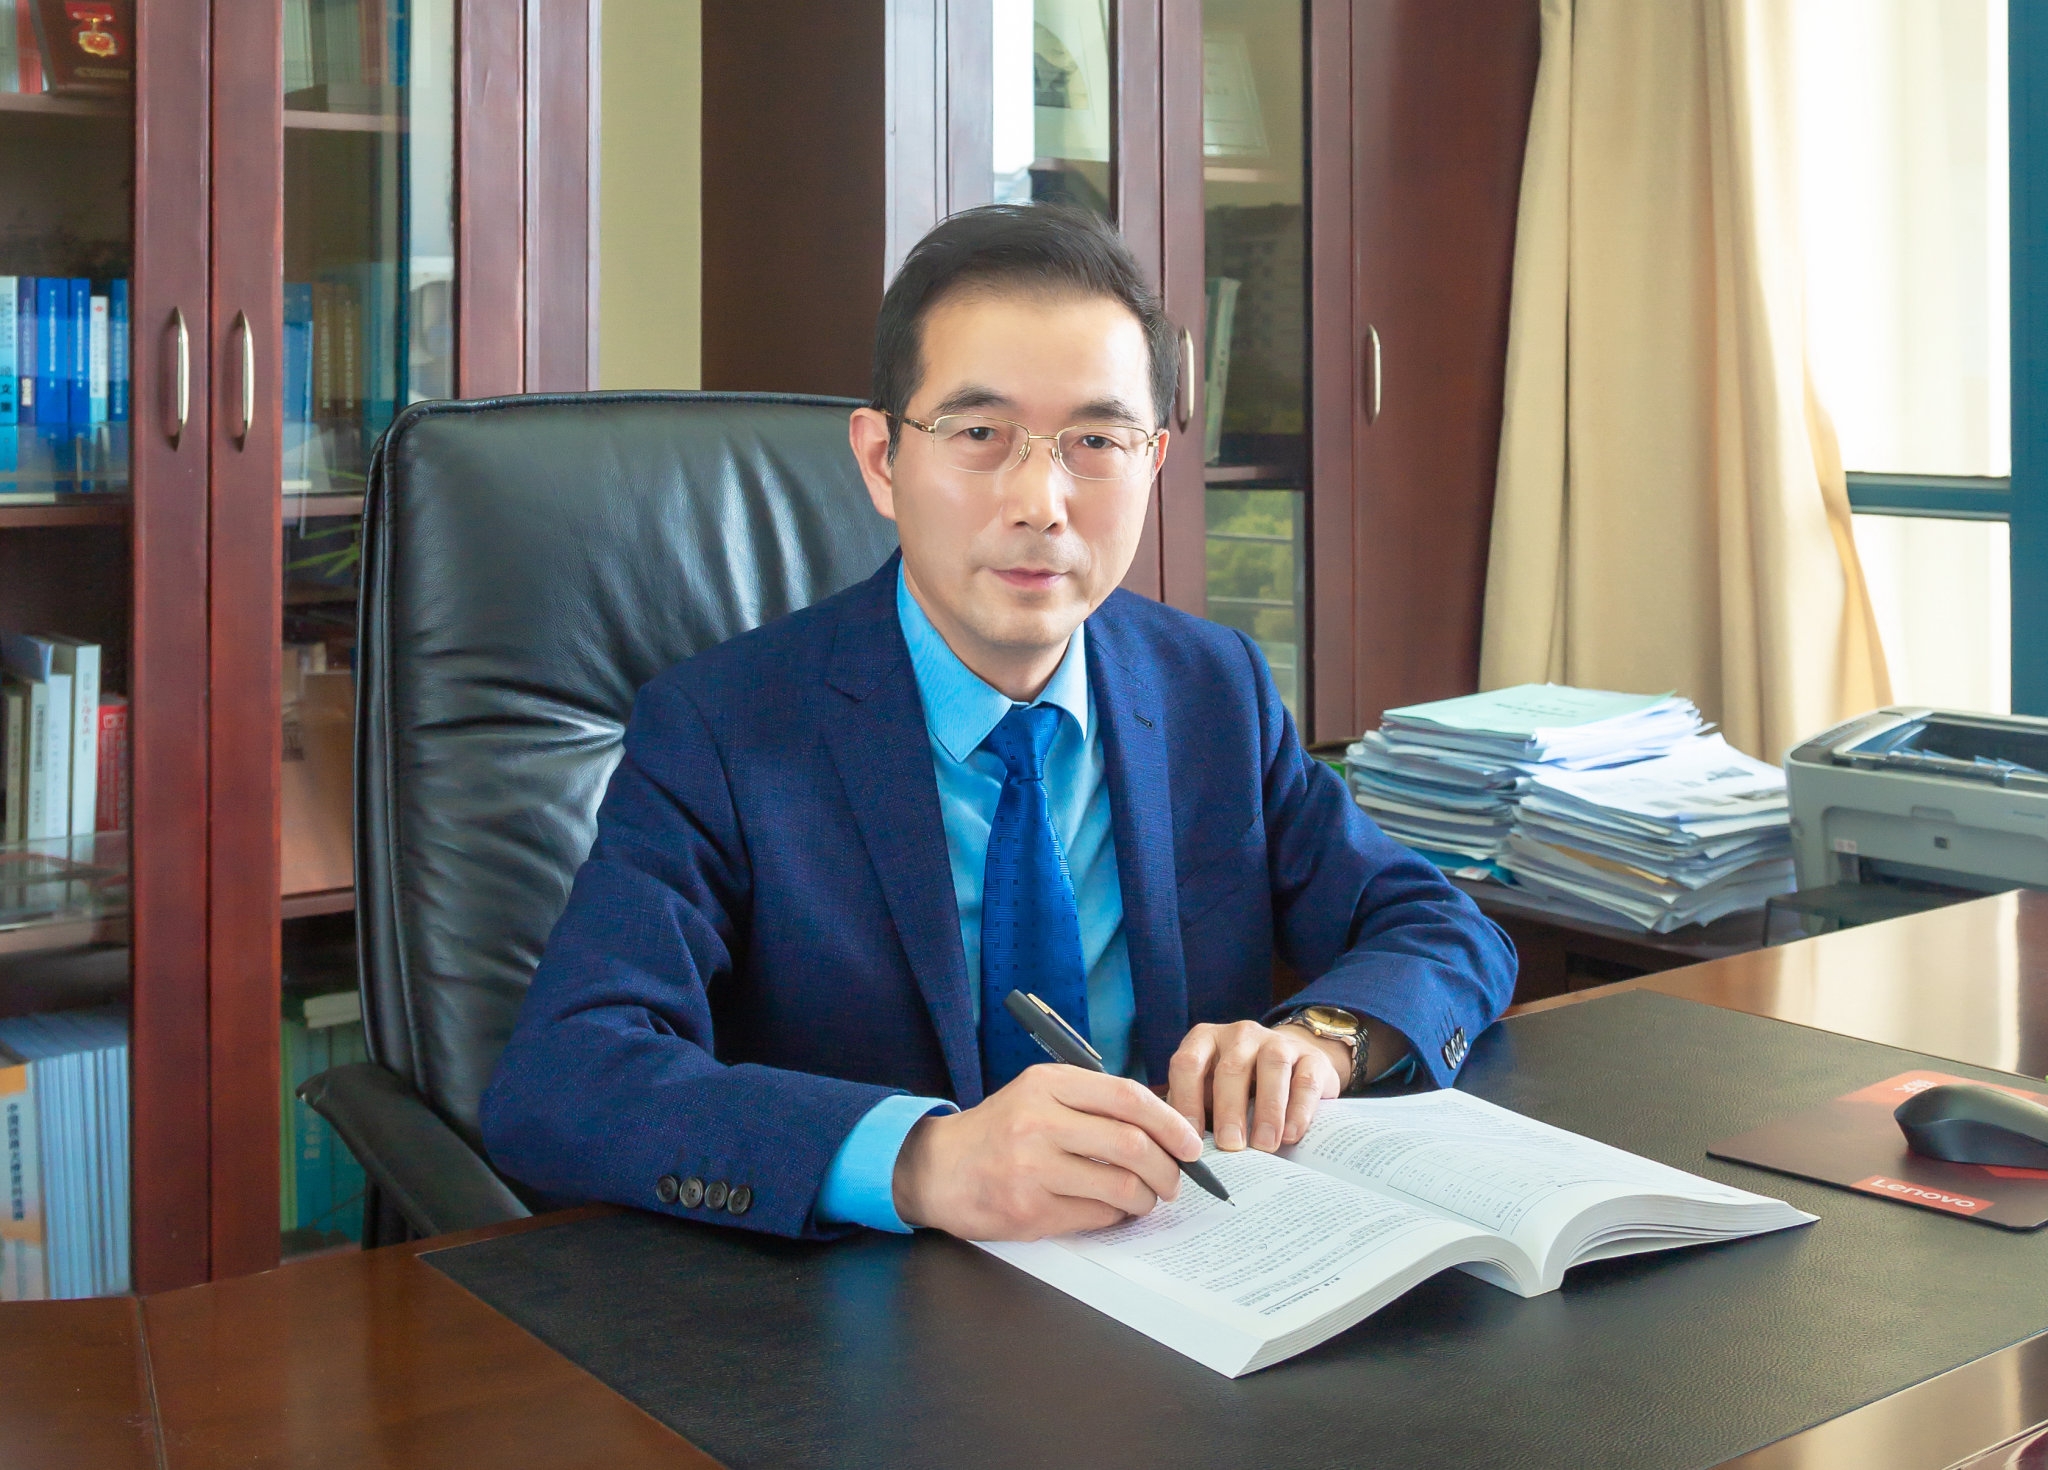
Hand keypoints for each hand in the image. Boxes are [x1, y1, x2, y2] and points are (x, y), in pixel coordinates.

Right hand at [891, 1065, 1203, 1240]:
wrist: (938, 1168)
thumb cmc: (1000, 1131)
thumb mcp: (1039, 1095)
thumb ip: (1093, 1102)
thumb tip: (1164, 1126)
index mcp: (1048, 1083)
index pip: (1128, 1097)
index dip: (1170, 1122)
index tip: (1191, 1143)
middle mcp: (1040, 1120)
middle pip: (1132, 1144)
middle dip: (1168, 1168)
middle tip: (1175, 1180)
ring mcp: (1032, 1167)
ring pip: (1121, 1186)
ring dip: (1146, 1197)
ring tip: (1146, 1198)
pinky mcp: (1029, 1209)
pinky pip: (1097, 1215)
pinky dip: (1116, 1215)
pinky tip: (1111, 1209)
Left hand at [1167, 1020, 1350, 1152]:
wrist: (1291, 1064)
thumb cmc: (1240, 1087)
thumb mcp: (1211, 1092)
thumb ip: (1198, 1112)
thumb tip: (1185, 1152)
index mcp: (1205, 1040)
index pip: (1187, 1063)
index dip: (1186, 1101)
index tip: (1190, 1139)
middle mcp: (1239, 1034)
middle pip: (1231, 1068)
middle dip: (1229, 1110)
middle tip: (1230, 1146)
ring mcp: (1278, 1042)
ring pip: (1272, 1066)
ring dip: (1267, 1110)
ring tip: (1264, 1145)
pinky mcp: (1312, 1058)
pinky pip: (1305, 1081)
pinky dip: (1299, 1110)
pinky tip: (1291, 1135)